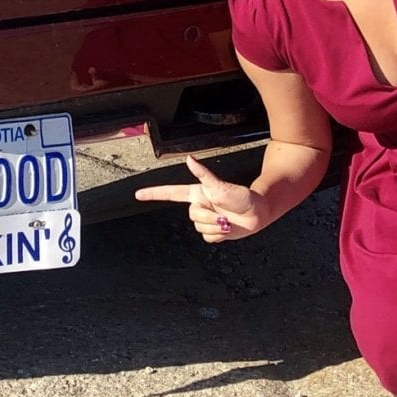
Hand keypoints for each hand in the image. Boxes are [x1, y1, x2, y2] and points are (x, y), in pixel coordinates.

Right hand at [135, 156, 261, 243]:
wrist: (258, 213)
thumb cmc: (242, 196)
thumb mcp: (220, 186)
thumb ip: (203, 174)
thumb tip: (189, 158)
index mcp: (197, 193)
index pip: (170, 193)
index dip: (153, 193)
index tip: (138, 194)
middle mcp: (199, 205)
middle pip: (191, 216)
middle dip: (208, 218)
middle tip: (224, 214)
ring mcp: (206, 219)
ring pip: (199, 228)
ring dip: (215, 227)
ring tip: (228, 221)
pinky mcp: (214, 232)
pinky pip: (207, 238)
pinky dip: (217, 235)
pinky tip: (227, 229)